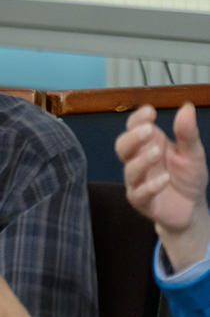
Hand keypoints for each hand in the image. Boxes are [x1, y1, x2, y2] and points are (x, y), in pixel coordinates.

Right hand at [115, 104, 209, 269]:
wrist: (191, 208)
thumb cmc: (188, 178)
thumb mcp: (193, 153)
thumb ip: (187, 133)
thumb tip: (186, 107)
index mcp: (149, 144)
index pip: (134, 127)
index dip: (138, 118)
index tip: (150, 112)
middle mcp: (139, 161)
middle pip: (122, 146)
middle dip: (132, 138)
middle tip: (148, 130)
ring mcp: (138, 181)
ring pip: (130, 170)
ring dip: (141, 160)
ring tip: (157, 153)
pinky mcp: (142, 201)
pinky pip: (139, 194)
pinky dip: (150, 186)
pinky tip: (164, 179)